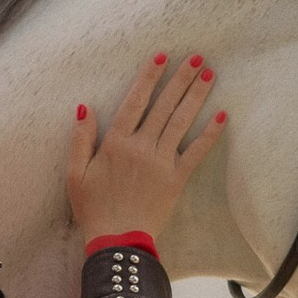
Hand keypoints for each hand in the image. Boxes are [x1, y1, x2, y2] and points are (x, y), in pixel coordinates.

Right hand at [68, 50, 227, 241]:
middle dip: (181, 78)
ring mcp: (161, 162)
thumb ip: (80, 139)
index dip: (149, 76)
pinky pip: (196, 152)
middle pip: (164, 105)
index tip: (162, 55)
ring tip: (209, 74)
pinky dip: (210, 134)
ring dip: (196, 96)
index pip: (135, 101)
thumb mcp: (75, 174)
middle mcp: (141, 147)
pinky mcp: (177, 179)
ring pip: (181, 122)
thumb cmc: (93, 209)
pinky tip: (222, 115)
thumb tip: (85, 108)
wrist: (117, 242)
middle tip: (197, 57)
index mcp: (115, 142)